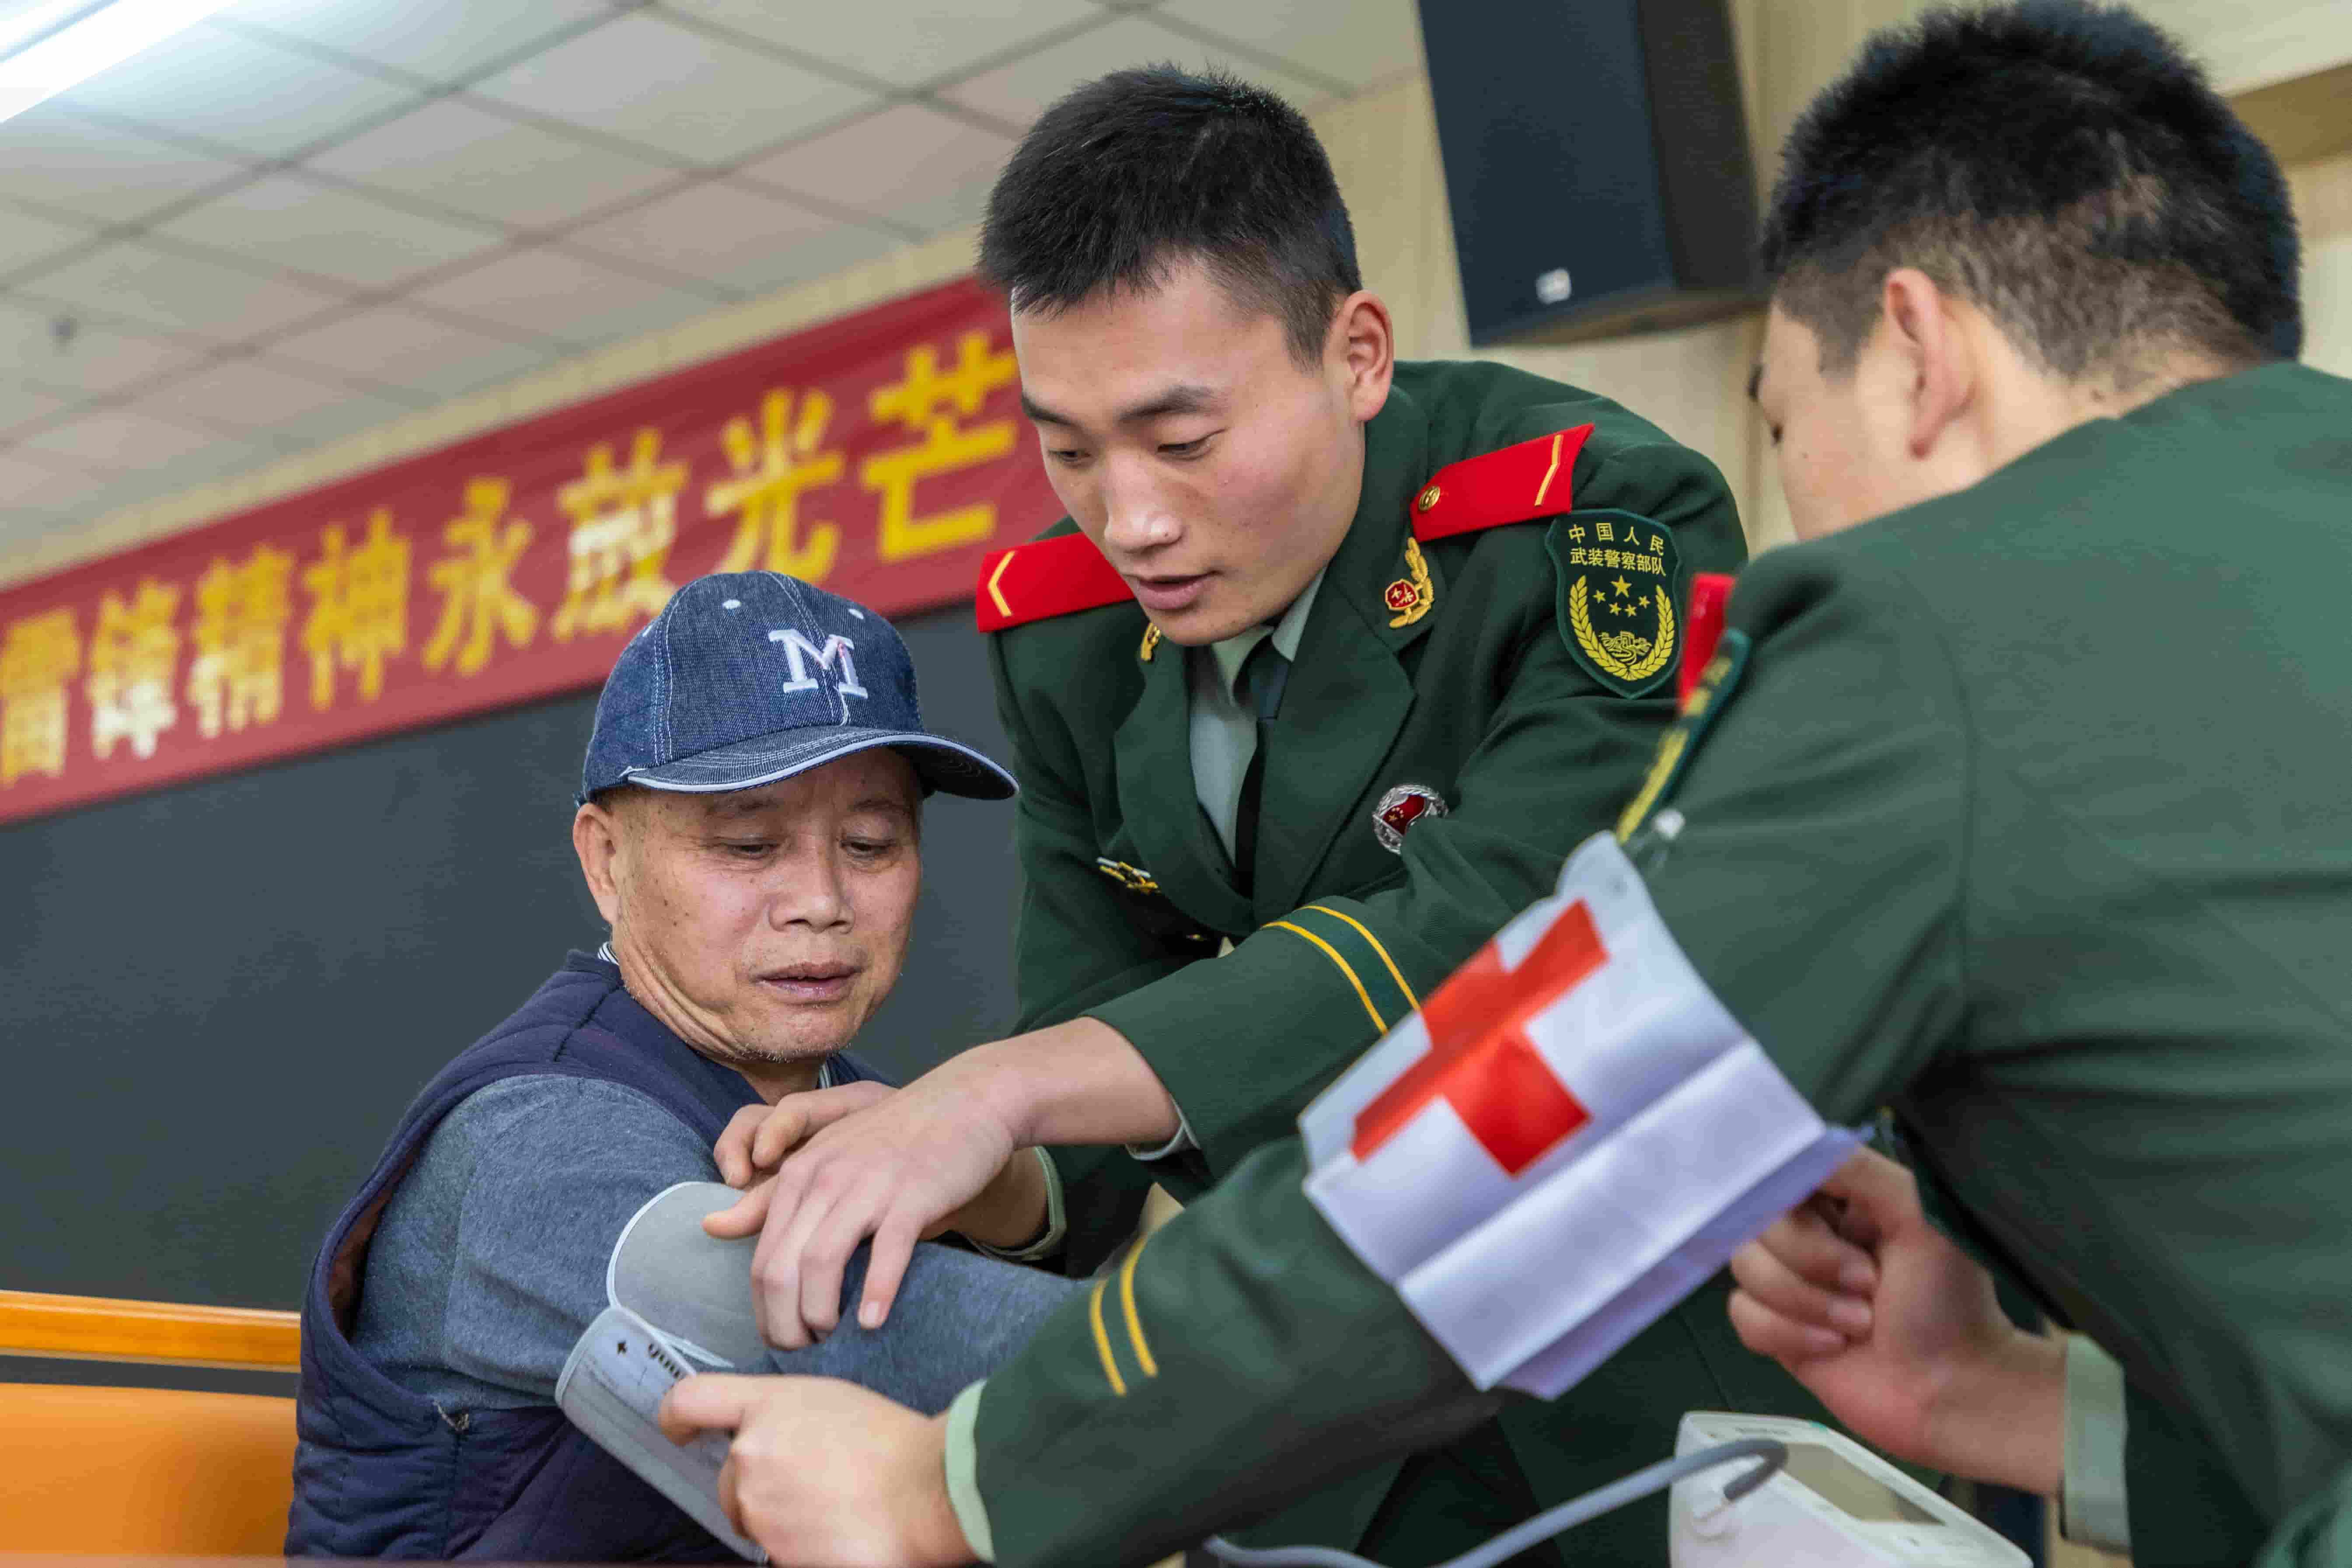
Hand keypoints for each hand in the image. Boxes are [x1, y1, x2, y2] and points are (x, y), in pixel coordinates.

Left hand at [659, 1375, 969, 1566]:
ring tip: (838, 1507)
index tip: (678, 1431)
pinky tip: (841, 1531)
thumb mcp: (832, 1401)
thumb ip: (784, 1417)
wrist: (928, 1491)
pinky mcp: (777, 1555)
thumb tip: (770, 1441)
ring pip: (755, 1520)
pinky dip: (804, 1546)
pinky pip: (779, 1552)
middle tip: (815, 1484)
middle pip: (728, 1481)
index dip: (676, 1418)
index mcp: (766, 1409)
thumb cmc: (893, 1443)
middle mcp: (749, 1458)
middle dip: (760, 1487)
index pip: (691, 1402)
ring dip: (785, 1519)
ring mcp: (759, 1510)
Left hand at [705, 1058, 1021, 1347]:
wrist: (964, 1103)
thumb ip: (772, 1197)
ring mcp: (868, 1185)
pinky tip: (873, 1322)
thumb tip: (711, 1225)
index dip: (766, 1311)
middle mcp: (825, 1178)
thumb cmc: (893, 1140)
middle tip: (803, 1351)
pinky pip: (886, 1250)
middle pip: (782, 1266)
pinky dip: (876, 1292)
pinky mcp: (913, 1194)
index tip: (783, 1340)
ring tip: (831, 1340)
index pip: (763, 1259)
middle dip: (785, 1322)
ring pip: (822, 1261)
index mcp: (799, 1174)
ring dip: (820, 1313)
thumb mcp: (826, 1160)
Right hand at [1728, 1145, 2064, 1495]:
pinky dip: (1787, 1333)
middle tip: (1868, 1285)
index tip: (1828, 1220)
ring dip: (1806, 1301)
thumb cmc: (1949, 1303)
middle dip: (1813, 1260)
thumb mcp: (1920, 1214)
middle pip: (1756, 1222)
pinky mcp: (1777, 1330)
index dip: (1793, 1199)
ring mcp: (1791, 1283)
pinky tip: (1832, 1347)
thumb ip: (1858, 1169)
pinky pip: (1743, 1315)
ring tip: (1859, 1323)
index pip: (1781, 1173)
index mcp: (1844, 1201)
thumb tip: (1794, 1147)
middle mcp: (1811, 1236)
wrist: (1953, 1393)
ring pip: (1745, 1268)